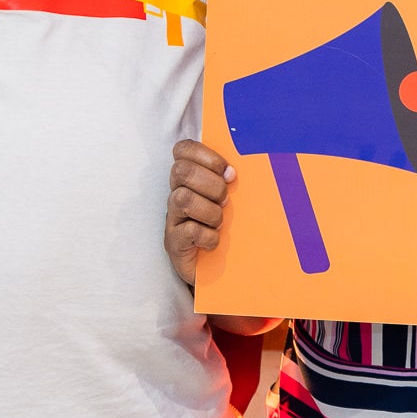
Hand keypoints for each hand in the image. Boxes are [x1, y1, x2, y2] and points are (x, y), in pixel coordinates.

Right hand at [166, 139, 231, 286]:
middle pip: (181, 171)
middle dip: (211, 184)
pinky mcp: (173, 242)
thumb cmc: (225, 226)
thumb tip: (243, 167)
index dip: (206, 156)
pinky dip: (208, 236)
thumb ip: (231, 179)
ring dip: (210, 211)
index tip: (229, 172)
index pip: (183, 149)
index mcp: (190, 178)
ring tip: (220, 223)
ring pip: (182, 198)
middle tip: (226, 201)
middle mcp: (176, 193)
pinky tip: (214, 242)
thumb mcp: (230, 199)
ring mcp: (172, 218)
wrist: (216, 268)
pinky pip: (189, 231)